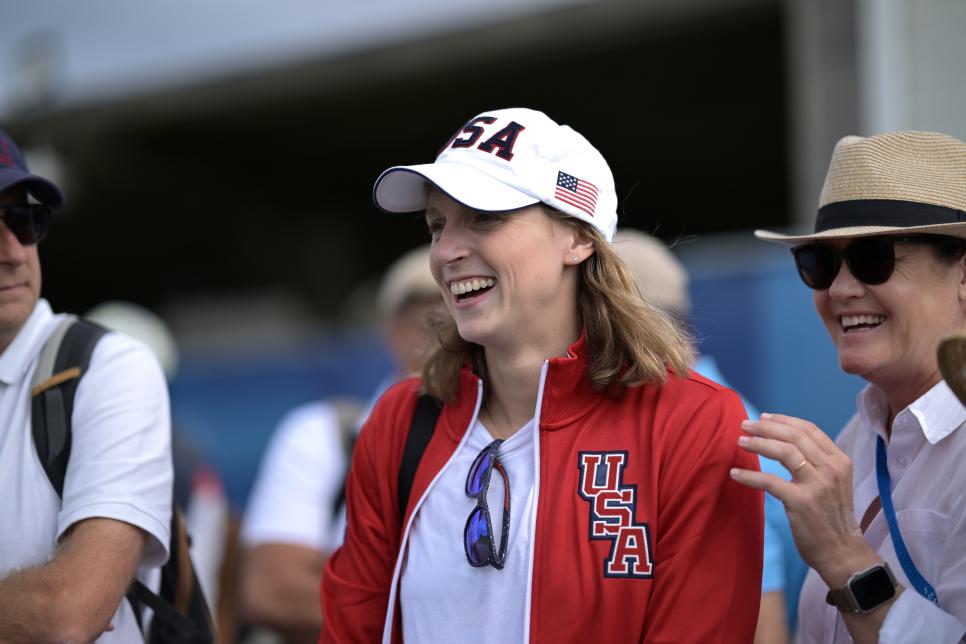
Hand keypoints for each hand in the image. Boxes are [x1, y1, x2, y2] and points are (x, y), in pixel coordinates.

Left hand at [729, 413, 876, 585]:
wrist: (842, 552)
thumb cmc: (832, 517)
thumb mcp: (833, 483)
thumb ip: (817, 462)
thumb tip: (786, 441)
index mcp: (839, 461)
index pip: (809, 430)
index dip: (784, 420)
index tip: (763, 417)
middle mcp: (831, 469)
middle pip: (794, 436)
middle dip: (766, 427)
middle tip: (745, 425)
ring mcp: (817, 485)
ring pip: (783, 452)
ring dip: (758, 444)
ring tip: (740, 442)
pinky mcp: (801, 502)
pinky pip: (769, 481)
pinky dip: (749, 476)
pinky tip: (735, 474)